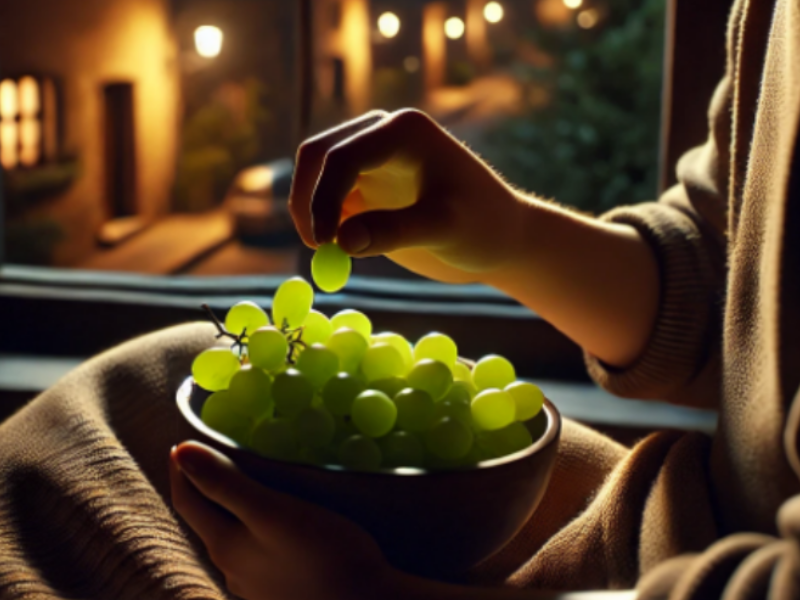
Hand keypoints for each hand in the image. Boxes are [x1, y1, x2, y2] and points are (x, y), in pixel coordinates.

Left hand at [169, 441, 399, 599]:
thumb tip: (180, 452)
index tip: (183, 439)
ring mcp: (256, 585)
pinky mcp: (281, 591)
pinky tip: (275, 524)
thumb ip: (225, 484)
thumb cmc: (324, 553)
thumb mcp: (272, 511)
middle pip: (206, 520)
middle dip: (203, 486)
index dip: (181, 468)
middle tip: (211, 453)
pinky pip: (256, 552)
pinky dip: (253, 528)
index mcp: (224, 546)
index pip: (186, 501)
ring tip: (244, 482)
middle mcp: (232, 569)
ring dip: (229, 509)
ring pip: (232, 538)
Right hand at [289, 109, 528, 283]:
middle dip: (308, 200)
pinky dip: (322, 223)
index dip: (323, 198)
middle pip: (318, 156)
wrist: (501, 239)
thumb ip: (395, 231)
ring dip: (311, 212)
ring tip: (330, 255)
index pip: (343, 156)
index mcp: (403, 131)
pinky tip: (339, 253)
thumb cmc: (484, 227)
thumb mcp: (445, 229)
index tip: (325, 244)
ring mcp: (370, 160)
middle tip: (316, 248)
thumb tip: (341, 241)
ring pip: (315, 176)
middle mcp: (380, 135)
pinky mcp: (365, 187)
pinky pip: (326, 199)